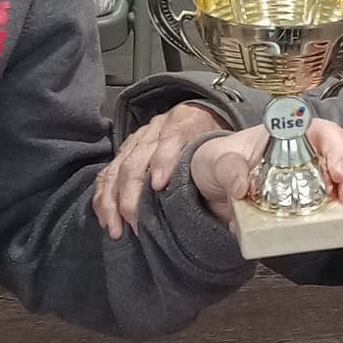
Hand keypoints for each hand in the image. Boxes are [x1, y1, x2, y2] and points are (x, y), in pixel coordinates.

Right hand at [94, 103, 228, 238]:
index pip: (170, 139)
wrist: (200, 115)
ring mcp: (137, 140)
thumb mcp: (225, 144)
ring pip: (117, 168)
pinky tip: (105, 216)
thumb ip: (231, 165)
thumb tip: (240, 190)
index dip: (163, 161)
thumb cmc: (213, 138)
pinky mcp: (126, 152)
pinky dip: (102, 196)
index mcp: (183, 123)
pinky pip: (107, 173)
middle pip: (137, 159)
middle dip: (132, 193)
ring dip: (112, 200)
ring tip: (115, 227)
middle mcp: (155, 129)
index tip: (160, 185)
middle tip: (135, 222)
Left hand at [190, 119, 342, 226]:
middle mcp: (306, 152)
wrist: (208, 187)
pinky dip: (334, 213)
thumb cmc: (218, 161)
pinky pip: (328, 204)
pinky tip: (330, 224)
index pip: (322, 130)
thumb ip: (228, 169)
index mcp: (288, 134)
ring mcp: (309, 176)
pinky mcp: (306, 201)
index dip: (336, 147)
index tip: (336, 170)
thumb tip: (242, 187)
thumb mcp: (217, 160)